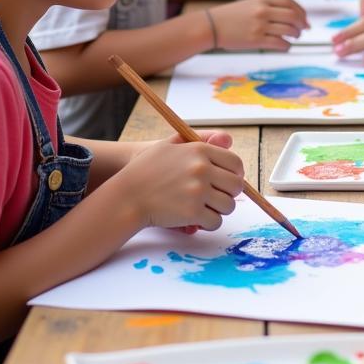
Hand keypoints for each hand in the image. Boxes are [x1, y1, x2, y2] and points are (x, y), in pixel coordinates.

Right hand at [120, 135, 244, 230]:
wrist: (128, 195)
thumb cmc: (147, 169)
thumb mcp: (171, 144)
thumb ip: (200, 140)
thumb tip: (228, 140)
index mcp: (199, 150)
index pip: (235, 163)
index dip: (235, 174)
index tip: (228, 182)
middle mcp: (202, 169)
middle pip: (236, 186)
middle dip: (229, 194)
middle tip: (217, 198)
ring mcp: (198, 191)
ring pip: (228, 206)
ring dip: (219, 210)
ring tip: (206, 208)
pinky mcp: (192, 212)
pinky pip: (215, 221)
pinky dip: (209, 223)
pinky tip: (197, 219)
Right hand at [209, 0, 306, 50]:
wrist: (211, 26)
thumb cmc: (232, 16)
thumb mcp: (251, 4)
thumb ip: (269, 6)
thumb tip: (291, 15)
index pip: (290, 1)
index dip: (301, 11)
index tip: (304, 19)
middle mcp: (263, 11)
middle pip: (293, 15)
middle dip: (301, 24)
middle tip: (302, 30)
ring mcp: (260, 26)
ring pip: (289, 30)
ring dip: (296, 35)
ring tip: (294, 37)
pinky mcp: (256, 40)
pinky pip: (280, 43)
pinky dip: (287, 46)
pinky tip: (285, 46)